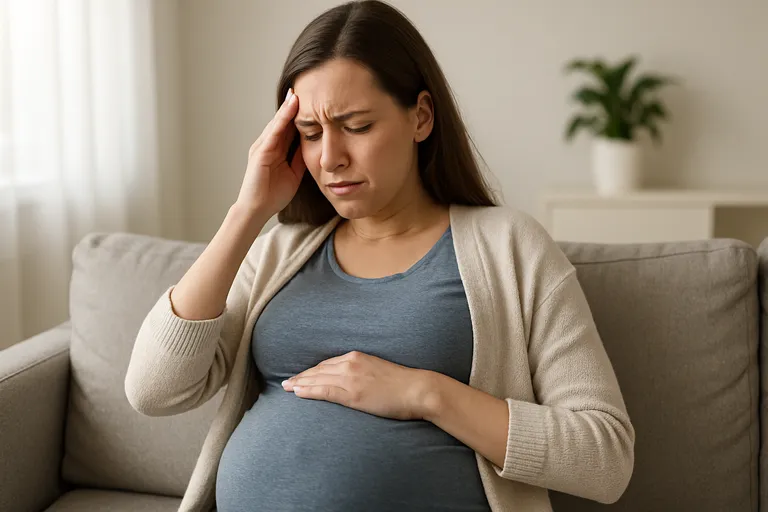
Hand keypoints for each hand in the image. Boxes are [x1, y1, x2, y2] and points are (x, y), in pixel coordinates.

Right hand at [235, 88, 305, 217]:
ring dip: (288, 107)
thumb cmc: (273, 195)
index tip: (312, 100)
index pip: (290, 127)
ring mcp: (262, 147)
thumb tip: (314, 146)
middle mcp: (268, 144)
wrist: (257, 210)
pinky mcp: (260, 152)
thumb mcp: (294, 173)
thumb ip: (300, 158)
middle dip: (293, 105)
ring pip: (278, 123)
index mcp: (276, 150)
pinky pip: (273, 132)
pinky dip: (282, 119)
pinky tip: (290, 108)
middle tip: (304, 86)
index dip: (300, 114)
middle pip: (283, 120)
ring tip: (298, 92)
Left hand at [282, 351, 433, 420]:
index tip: (301, 375)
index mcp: (357, 356)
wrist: (417, 389)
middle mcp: (350, 363)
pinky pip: (324, 391)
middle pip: (318, 370)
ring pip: (317, 379)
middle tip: (286, 382)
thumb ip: (364, 372)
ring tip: (286, 388)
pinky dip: (309, 391)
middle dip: (301, 376)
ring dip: (299, 383)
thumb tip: (356, 381)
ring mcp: (350, 378)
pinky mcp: (352, 394)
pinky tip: (297, 393)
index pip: (327, 363)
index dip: (312, 370)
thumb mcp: (379, 370)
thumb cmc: (402, 384)